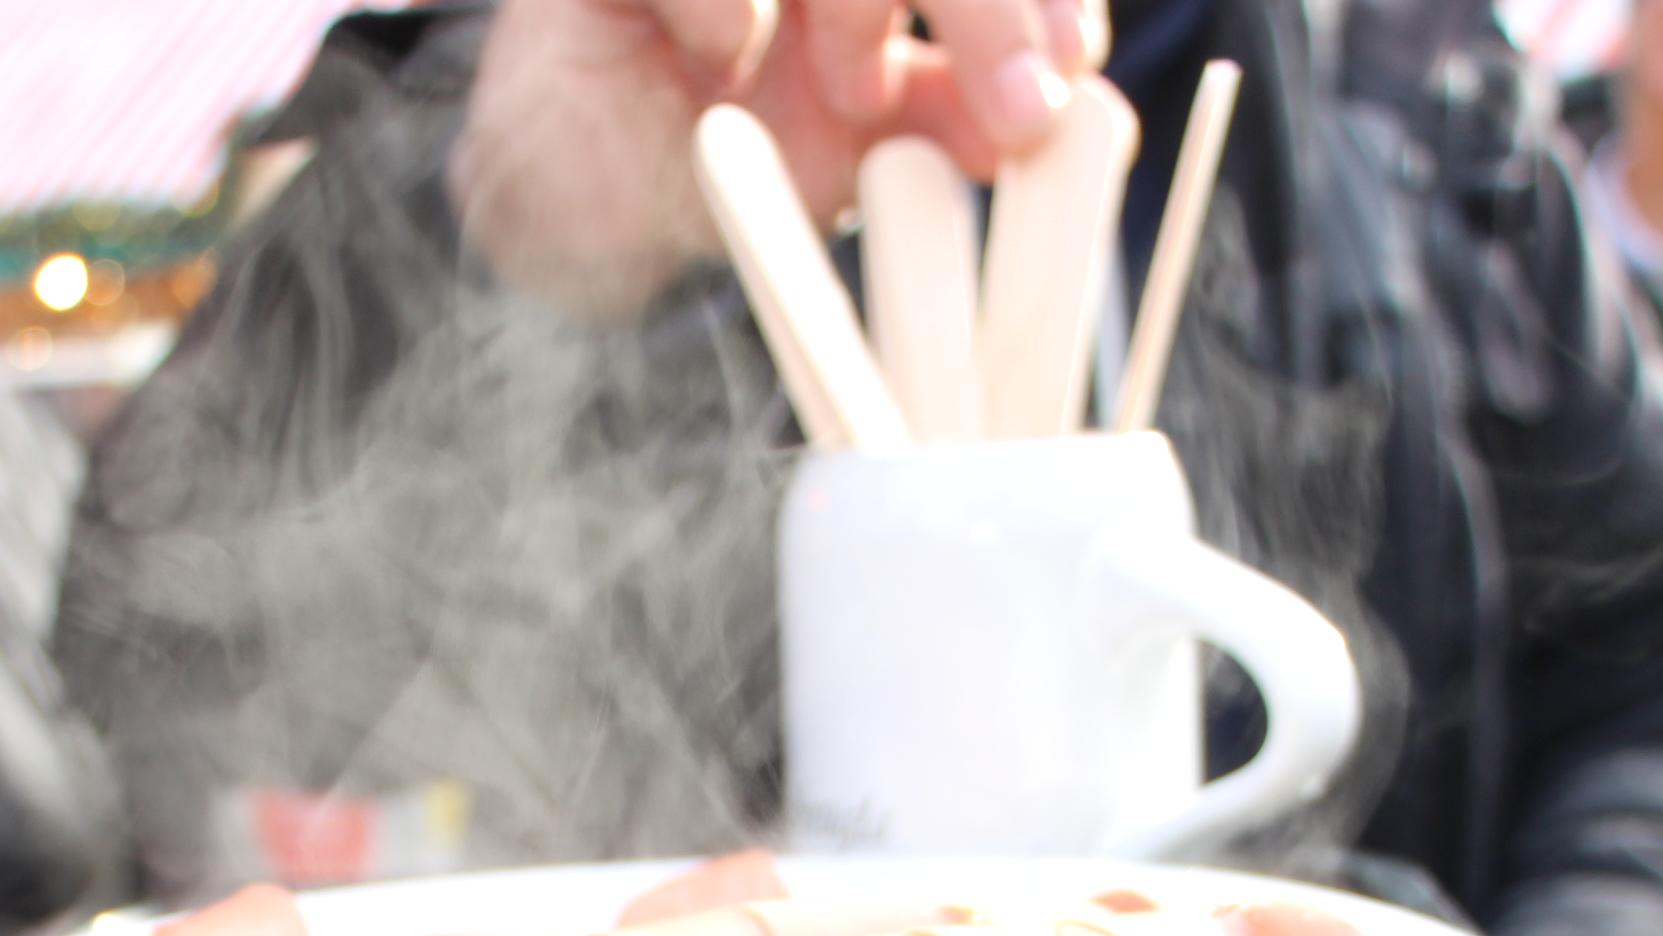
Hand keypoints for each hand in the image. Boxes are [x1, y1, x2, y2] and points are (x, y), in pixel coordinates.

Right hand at [455, 0, 1105, 320]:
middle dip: (989, 5)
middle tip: (1021, 102)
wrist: (583, 189)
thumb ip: (960, 112)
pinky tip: (728, 56)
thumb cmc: (735, 143)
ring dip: (863, 2)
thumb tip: (1079, 114)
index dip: (1040, 0)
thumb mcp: (867, 144)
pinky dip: (729, 0)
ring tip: (852, 94)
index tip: (1068, 75)